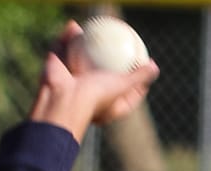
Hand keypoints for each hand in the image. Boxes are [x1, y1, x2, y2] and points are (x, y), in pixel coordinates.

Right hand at [28, 20, 159, 141]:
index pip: (125, 91)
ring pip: (79, 59)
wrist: (62, 98)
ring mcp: (71, 81)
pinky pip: (63, 51)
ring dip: (83, 45)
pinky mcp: (56, 69)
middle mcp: (88, 94)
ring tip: (92, 29)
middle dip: (106, 57)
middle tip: (118, 42)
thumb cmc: (96, 96)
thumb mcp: (123, 86)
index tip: (143, 63)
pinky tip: (74, 26)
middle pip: (100, 72)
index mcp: (106, 105)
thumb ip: (139, 77)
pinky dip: (67, 39)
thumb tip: (154, 68)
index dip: (135, 78)